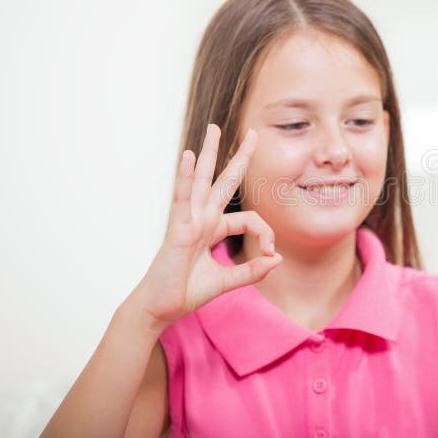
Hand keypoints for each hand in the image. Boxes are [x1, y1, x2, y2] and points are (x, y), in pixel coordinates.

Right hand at [133, 123, 281, 333]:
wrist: (160, 309)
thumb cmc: (185, 292)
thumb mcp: (226, 281)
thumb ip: (251, 271)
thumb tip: (278, 259)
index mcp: (213, 229)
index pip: (249, 218)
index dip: (266, 233)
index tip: (270, 253)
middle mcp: (202, 219)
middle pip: (224, 181)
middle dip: (239, 157)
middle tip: (252, 133)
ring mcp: (188, 221)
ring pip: (202, 181)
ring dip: (208, 153)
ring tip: (214, 129)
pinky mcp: (177, 230)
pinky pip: (182, 199)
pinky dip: (185, 177)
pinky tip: (188, 156)